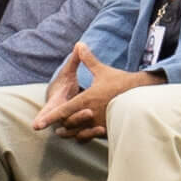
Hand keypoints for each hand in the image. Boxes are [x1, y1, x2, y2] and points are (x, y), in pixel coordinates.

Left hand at [31, 42, 160, 140]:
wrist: (141, 93)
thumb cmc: (120, 82)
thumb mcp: (102, 71)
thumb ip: (88, 60)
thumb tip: (79, 44)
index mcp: (87, 99)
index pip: (63, 111)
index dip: (50, 118)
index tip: (38, 124)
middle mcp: (91, 112)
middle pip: (69, 124)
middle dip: (62, 126)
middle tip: (57, 129)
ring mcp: (100, 122)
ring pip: (79, 133)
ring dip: (72, 133)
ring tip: (67, 133)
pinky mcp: (108, 128)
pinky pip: (92, 136)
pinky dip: (86, 136)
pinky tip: (84, 134)